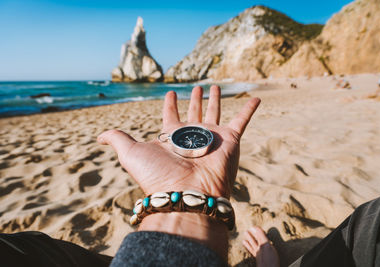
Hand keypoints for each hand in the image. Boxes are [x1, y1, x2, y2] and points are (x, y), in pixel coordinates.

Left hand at [97, 85, 259, 197]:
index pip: (170, 116)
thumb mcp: (131, 153)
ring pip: (215, 112)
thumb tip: (98, 137)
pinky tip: (256, 98)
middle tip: (196, 87)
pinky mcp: (230, 139)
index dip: (169, 104)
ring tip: (214, 86)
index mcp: (171, 137)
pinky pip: (243, 120)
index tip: (169, 93)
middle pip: (193, 113)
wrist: (187, 194)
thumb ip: (117, 140)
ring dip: (216, 100)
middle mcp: (192, 136)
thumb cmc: (158, 175)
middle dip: (194, 100)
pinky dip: (250, 109)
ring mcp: (212, 137)